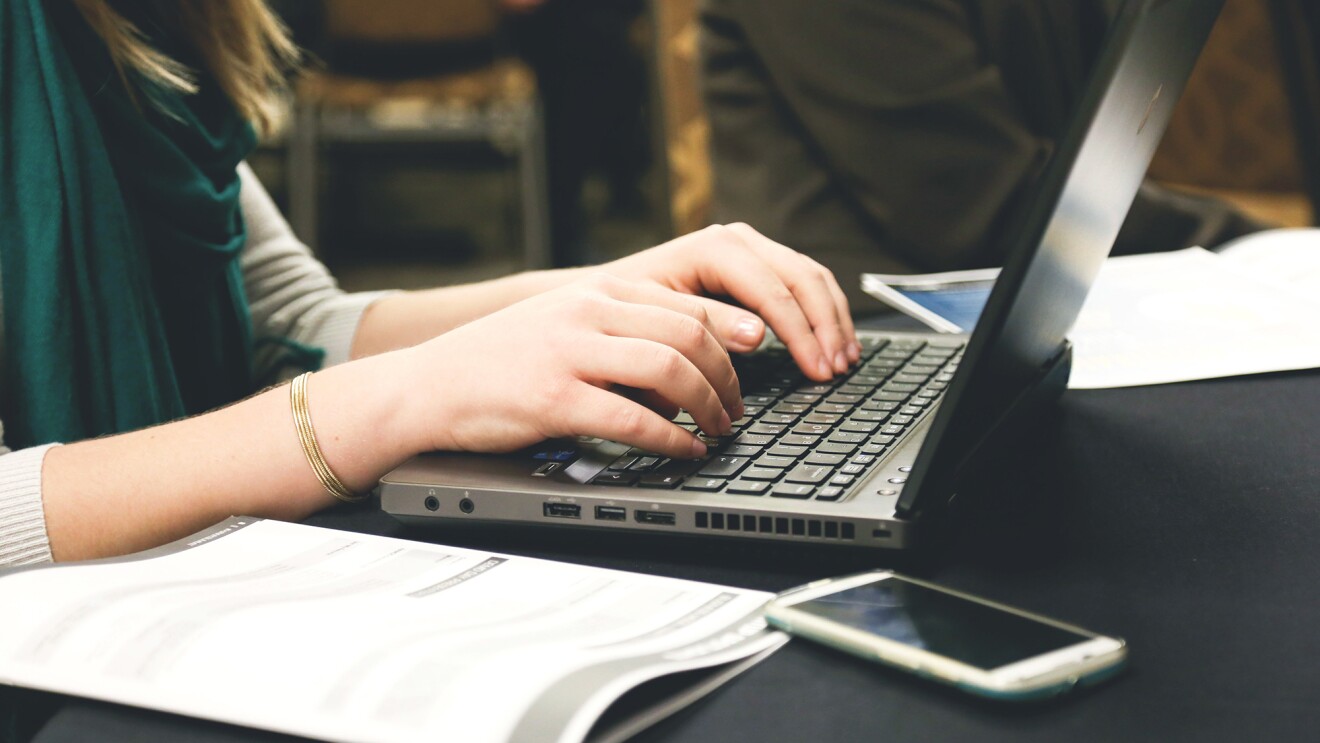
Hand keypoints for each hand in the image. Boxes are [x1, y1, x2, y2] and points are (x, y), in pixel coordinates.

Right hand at [403, 274, 742, 458]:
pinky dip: (670, 438)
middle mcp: (587, 311)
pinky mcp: (554, 398)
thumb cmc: (498, 364)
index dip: (730, 338)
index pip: (685, 305)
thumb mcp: (562, 325)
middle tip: (736, 410)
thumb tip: (685, 366)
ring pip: (669, 369)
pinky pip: (633, 418)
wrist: (427, 386)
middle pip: (688, 334)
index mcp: (595, 292)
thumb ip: (618, 333)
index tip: (751, 365)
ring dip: (707, 405)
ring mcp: (569, 352)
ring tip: (718, 430)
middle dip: (727, 377)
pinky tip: (683, 450)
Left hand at [598, 224, 858, 380]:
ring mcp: (750, 249)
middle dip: (825, 327)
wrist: (603, 296)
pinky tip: (833, 342)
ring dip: (833, 320)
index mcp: (715, 249)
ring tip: (844, 360)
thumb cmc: (624, 311)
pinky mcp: (757, 265)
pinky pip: (804, 283)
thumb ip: (707, 325)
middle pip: (803, 278)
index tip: (818, 369)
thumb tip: (758, 336)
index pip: (774, 291)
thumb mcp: (659, 319)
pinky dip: (824, 313)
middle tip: (837, 370)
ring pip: (811, 278)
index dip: (802, 334)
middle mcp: (738, 241)